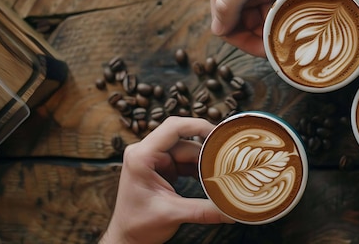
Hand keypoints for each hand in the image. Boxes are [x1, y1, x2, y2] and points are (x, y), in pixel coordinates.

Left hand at [100, 117, 233, 243]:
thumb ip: (204, 210)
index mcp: (141, 156)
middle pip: (184, 141)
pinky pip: (185, 161)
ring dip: (203, 163)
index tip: (218, 133)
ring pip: (187, 151)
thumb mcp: (173, 214)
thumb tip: (231, 209)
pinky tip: (209, 179)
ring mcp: (154, 159)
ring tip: (219, 174)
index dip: (197, 125)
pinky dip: (198, 169)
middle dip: (205, 152)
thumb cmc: (138, 226)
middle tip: (226, 160)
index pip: (173, 128)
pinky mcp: (162, 168)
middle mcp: (146, 152)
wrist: (127, 238)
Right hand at [209, 0, 315, 56]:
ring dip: (273, 29)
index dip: (243, 42)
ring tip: (291, 33)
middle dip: (261, 38)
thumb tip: (217, 31)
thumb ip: (229, 4)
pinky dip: (282, 16)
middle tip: (282, 46)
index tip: (264, 50)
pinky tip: (293, 19)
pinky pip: (274, 10)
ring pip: (261, 21)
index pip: (225, 28)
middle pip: (244, 28)